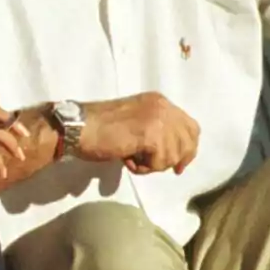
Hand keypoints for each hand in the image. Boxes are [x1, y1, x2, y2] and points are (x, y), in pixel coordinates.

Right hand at [80, 92, 199, 174]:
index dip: (187, 148)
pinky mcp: (151, 134)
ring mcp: (158, 118)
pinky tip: (128, 160)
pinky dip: (144, 168)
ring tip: (132, 159)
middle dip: (175, 159)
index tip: (178, 166)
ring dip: (153, 165)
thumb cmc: (99, 128)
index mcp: (159, 101)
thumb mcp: (134, 122)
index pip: (190, 126)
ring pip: (173, 154)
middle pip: (188, 140)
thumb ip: (154, 130)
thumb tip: (171, 154)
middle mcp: (162, 106)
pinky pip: (159, 162)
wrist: (79, 127)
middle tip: (153, 166)